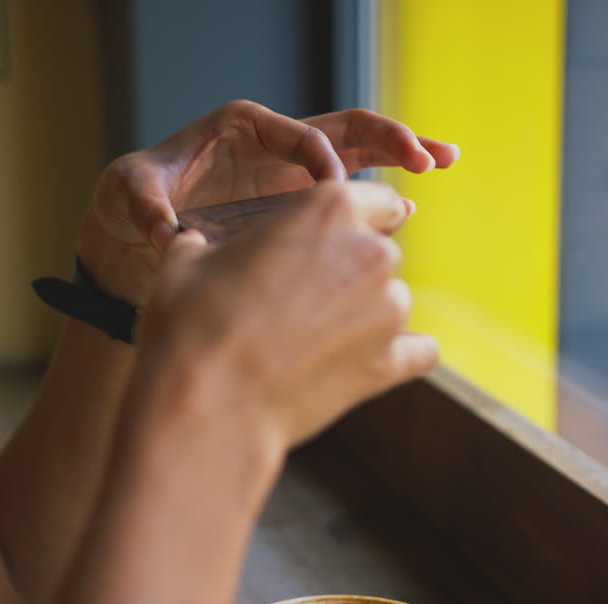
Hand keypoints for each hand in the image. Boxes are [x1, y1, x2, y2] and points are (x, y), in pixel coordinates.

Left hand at [78, 101, 459, 304]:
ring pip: (358, 151)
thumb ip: (146, 206)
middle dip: (388, 139)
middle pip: (344, 128)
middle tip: (427, 158)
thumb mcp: (126, 195)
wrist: (135, 224)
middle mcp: (275, 140)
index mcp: (243, 127)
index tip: (337, 196)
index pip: (300, 135)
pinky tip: (414, 205)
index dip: (324, 163)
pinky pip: (349, 184)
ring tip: (446, 159)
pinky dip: (382, 188)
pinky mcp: (299, 196)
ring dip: (401, 153)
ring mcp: (291, 168)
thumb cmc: (129, 200)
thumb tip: (165, 232)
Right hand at [133, 181, 438, 458]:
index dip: (354, 218)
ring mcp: (390, 309)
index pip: (374, 198)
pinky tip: (361, 364)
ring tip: (314, 341)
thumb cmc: (195, 322)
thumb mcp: (190, 259)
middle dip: (352, 271)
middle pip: (382, 251)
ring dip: (366, 315)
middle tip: (306, 300)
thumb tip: (193, 242)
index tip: (331, 240)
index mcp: (331, 208)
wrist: (209, 400)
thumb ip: (212, 240)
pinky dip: (396, 356)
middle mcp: (373, 251)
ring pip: (394, 301)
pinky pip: (418, 351)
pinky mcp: (391, 363)